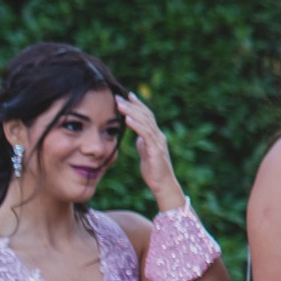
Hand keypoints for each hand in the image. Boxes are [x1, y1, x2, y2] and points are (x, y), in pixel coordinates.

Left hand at [115, 94, 184, 210]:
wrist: (163, 185)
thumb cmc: (154, 172)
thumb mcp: (146, 153)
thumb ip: (143, 143)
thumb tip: (138, 137)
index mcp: (156, 136)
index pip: (147, 115)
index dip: (138, 105)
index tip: (127, 95)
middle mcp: (159, 136)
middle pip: (146, 115)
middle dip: (131, 105)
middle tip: (118, 96)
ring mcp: (158, 142)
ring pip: (145, 122)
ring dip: (131, 112)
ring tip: (119, 104)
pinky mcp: (156, 150)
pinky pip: (146, 134)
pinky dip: (136, 125)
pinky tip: (127, 119)